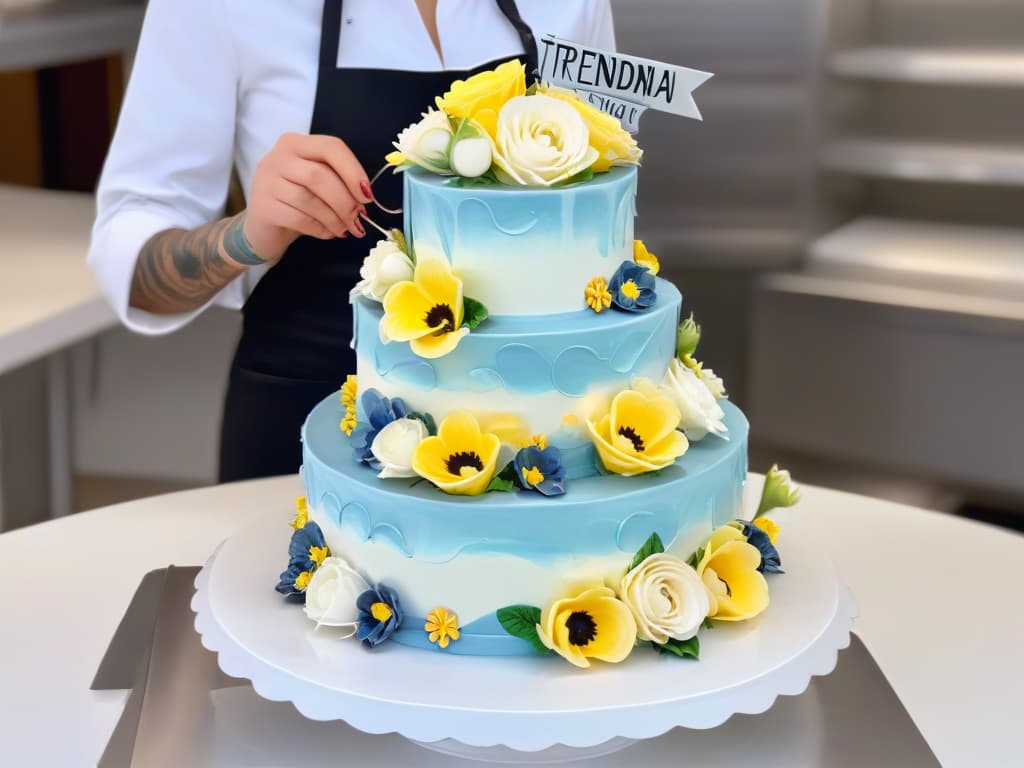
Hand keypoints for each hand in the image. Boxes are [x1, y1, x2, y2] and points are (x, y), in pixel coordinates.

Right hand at [242, 132, 374, 263]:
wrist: (265, 227)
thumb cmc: (298, 201)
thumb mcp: (318, 184)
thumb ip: (338, 181)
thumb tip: (364, 197)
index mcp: (296, 143)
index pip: (331, 147)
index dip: (354, 171)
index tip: (367, 195)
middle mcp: (278, 156)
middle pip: (320, 175)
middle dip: (346, 201)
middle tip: (358, 220)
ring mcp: (267, 181)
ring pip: (310, 199)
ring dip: (335, 218)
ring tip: (344, 229)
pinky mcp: (264, 207)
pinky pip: (300, 219)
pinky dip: (321, 229)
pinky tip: (328, 233)